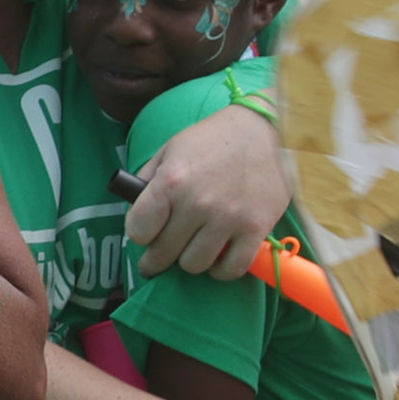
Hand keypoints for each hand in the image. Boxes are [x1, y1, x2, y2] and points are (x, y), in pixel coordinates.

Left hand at [125, 101, 288, 279]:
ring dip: (190, 261)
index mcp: (170, 182)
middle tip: (159, 258)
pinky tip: (218, 259)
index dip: (139, 234)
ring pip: (194, 265)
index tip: (146, 233)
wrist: (265, 129)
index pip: (138, 231)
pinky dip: (221, 270)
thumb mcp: (169, 150)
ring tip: (193, 250)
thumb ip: (147, 180)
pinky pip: (232, 268)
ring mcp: (228, 218)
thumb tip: (133, 210)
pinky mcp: (256, 228)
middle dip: (157, 257)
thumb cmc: (212, 139)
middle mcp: (197, 203)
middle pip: (163, 253)